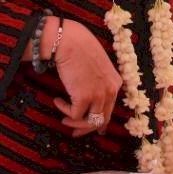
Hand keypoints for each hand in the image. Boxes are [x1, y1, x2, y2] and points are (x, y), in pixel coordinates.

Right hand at [51, 18, 121, 136]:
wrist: (69, 41)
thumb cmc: (78, 48)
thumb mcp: (95, 66)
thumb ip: (96, 82)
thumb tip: (88, 99)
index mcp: (115, 83)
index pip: (111, 109)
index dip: (101, 121)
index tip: (94, 129)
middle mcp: (110, 91)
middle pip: (102, 119)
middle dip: (87, 128)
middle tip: (74, 133)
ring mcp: (99, 95)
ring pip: (89, 122)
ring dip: (74, 123)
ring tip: (63, 119)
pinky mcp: (84, 98)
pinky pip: (74, 114)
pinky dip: (64, 110)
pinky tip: (57, 100)